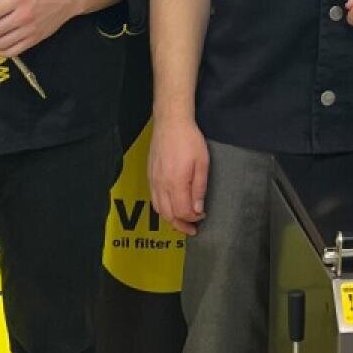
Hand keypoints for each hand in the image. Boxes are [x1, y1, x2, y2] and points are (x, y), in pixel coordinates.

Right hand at [148, 118, 208, 235]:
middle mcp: (162, 185)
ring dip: (170, 219)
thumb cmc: (189, 140)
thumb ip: (199, 188)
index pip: (182, 211)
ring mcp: (153, 181)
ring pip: (159, 209)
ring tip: (182, 222)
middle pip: (169, 214)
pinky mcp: (150, 176)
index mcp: (176, 182)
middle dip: (181, 225)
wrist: (170, 123)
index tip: (202, 216)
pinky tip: (170, 208)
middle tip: (192, 229)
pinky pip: (154, 199)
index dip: (193, 218)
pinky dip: (162, 209)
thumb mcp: (202, 163)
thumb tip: (197, 209)